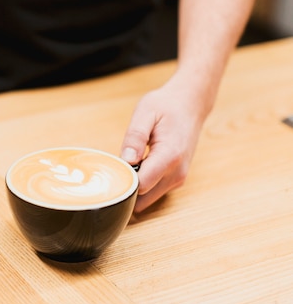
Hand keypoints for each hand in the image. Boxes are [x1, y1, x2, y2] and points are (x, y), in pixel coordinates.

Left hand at [120, 74, 212, 212]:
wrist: (191, 104)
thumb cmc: (167, 106)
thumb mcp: (145, 113)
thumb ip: (135, 137)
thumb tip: (126, 160)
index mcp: (169, 156)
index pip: (141, 186)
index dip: (123, 181)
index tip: (113, 168)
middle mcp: (177, 173)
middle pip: (143, 199)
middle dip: (126, 188)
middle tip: (116, 167)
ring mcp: (178, 179)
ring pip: (147, 199)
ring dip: (134, 188)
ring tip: (128, 164)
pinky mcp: (176, 180)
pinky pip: (153, 192)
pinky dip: (142, 185)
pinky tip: (137, 167)